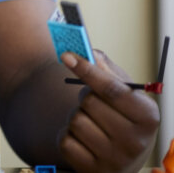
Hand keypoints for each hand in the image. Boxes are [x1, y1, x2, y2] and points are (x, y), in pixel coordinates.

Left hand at [59, 50, 159, 172]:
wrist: (122, 158)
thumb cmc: (122, 116)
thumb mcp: (125, 94)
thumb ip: (108, 70)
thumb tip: (91, 53)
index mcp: (148, 117)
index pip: (113, 90)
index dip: (88, 70)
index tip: (66, 55)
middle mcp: (137, 142)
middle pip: (90, 103)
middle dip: (85, 97)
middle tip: (94, 103)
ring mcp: (116, 160)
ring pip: (76, 121)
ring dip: (76, 117)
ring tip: (91, 123)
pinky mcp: (93, 171)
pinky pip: (65, 141)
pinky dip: (68, 136)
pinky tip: (83, 140)